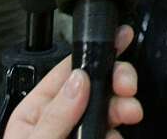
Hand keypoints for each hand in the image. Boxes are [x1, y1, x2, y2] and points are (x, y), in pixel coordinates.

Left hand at [5, 25, 142, 138]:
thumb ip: (56, 115)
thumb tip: (79, 79)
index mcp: (36, 111)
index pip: (68, 71)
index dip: (94, 53)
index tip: (119, 38)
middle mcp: (59, 120)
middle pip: (94, 87)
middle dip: (116, 80)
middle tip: (127, 86)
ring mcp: (77, 135)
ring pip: (108, 110)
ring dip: (123, 107)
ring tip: (130, 113)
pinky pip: (112, 133)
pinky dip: (118, 134)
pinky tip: (113, 138)